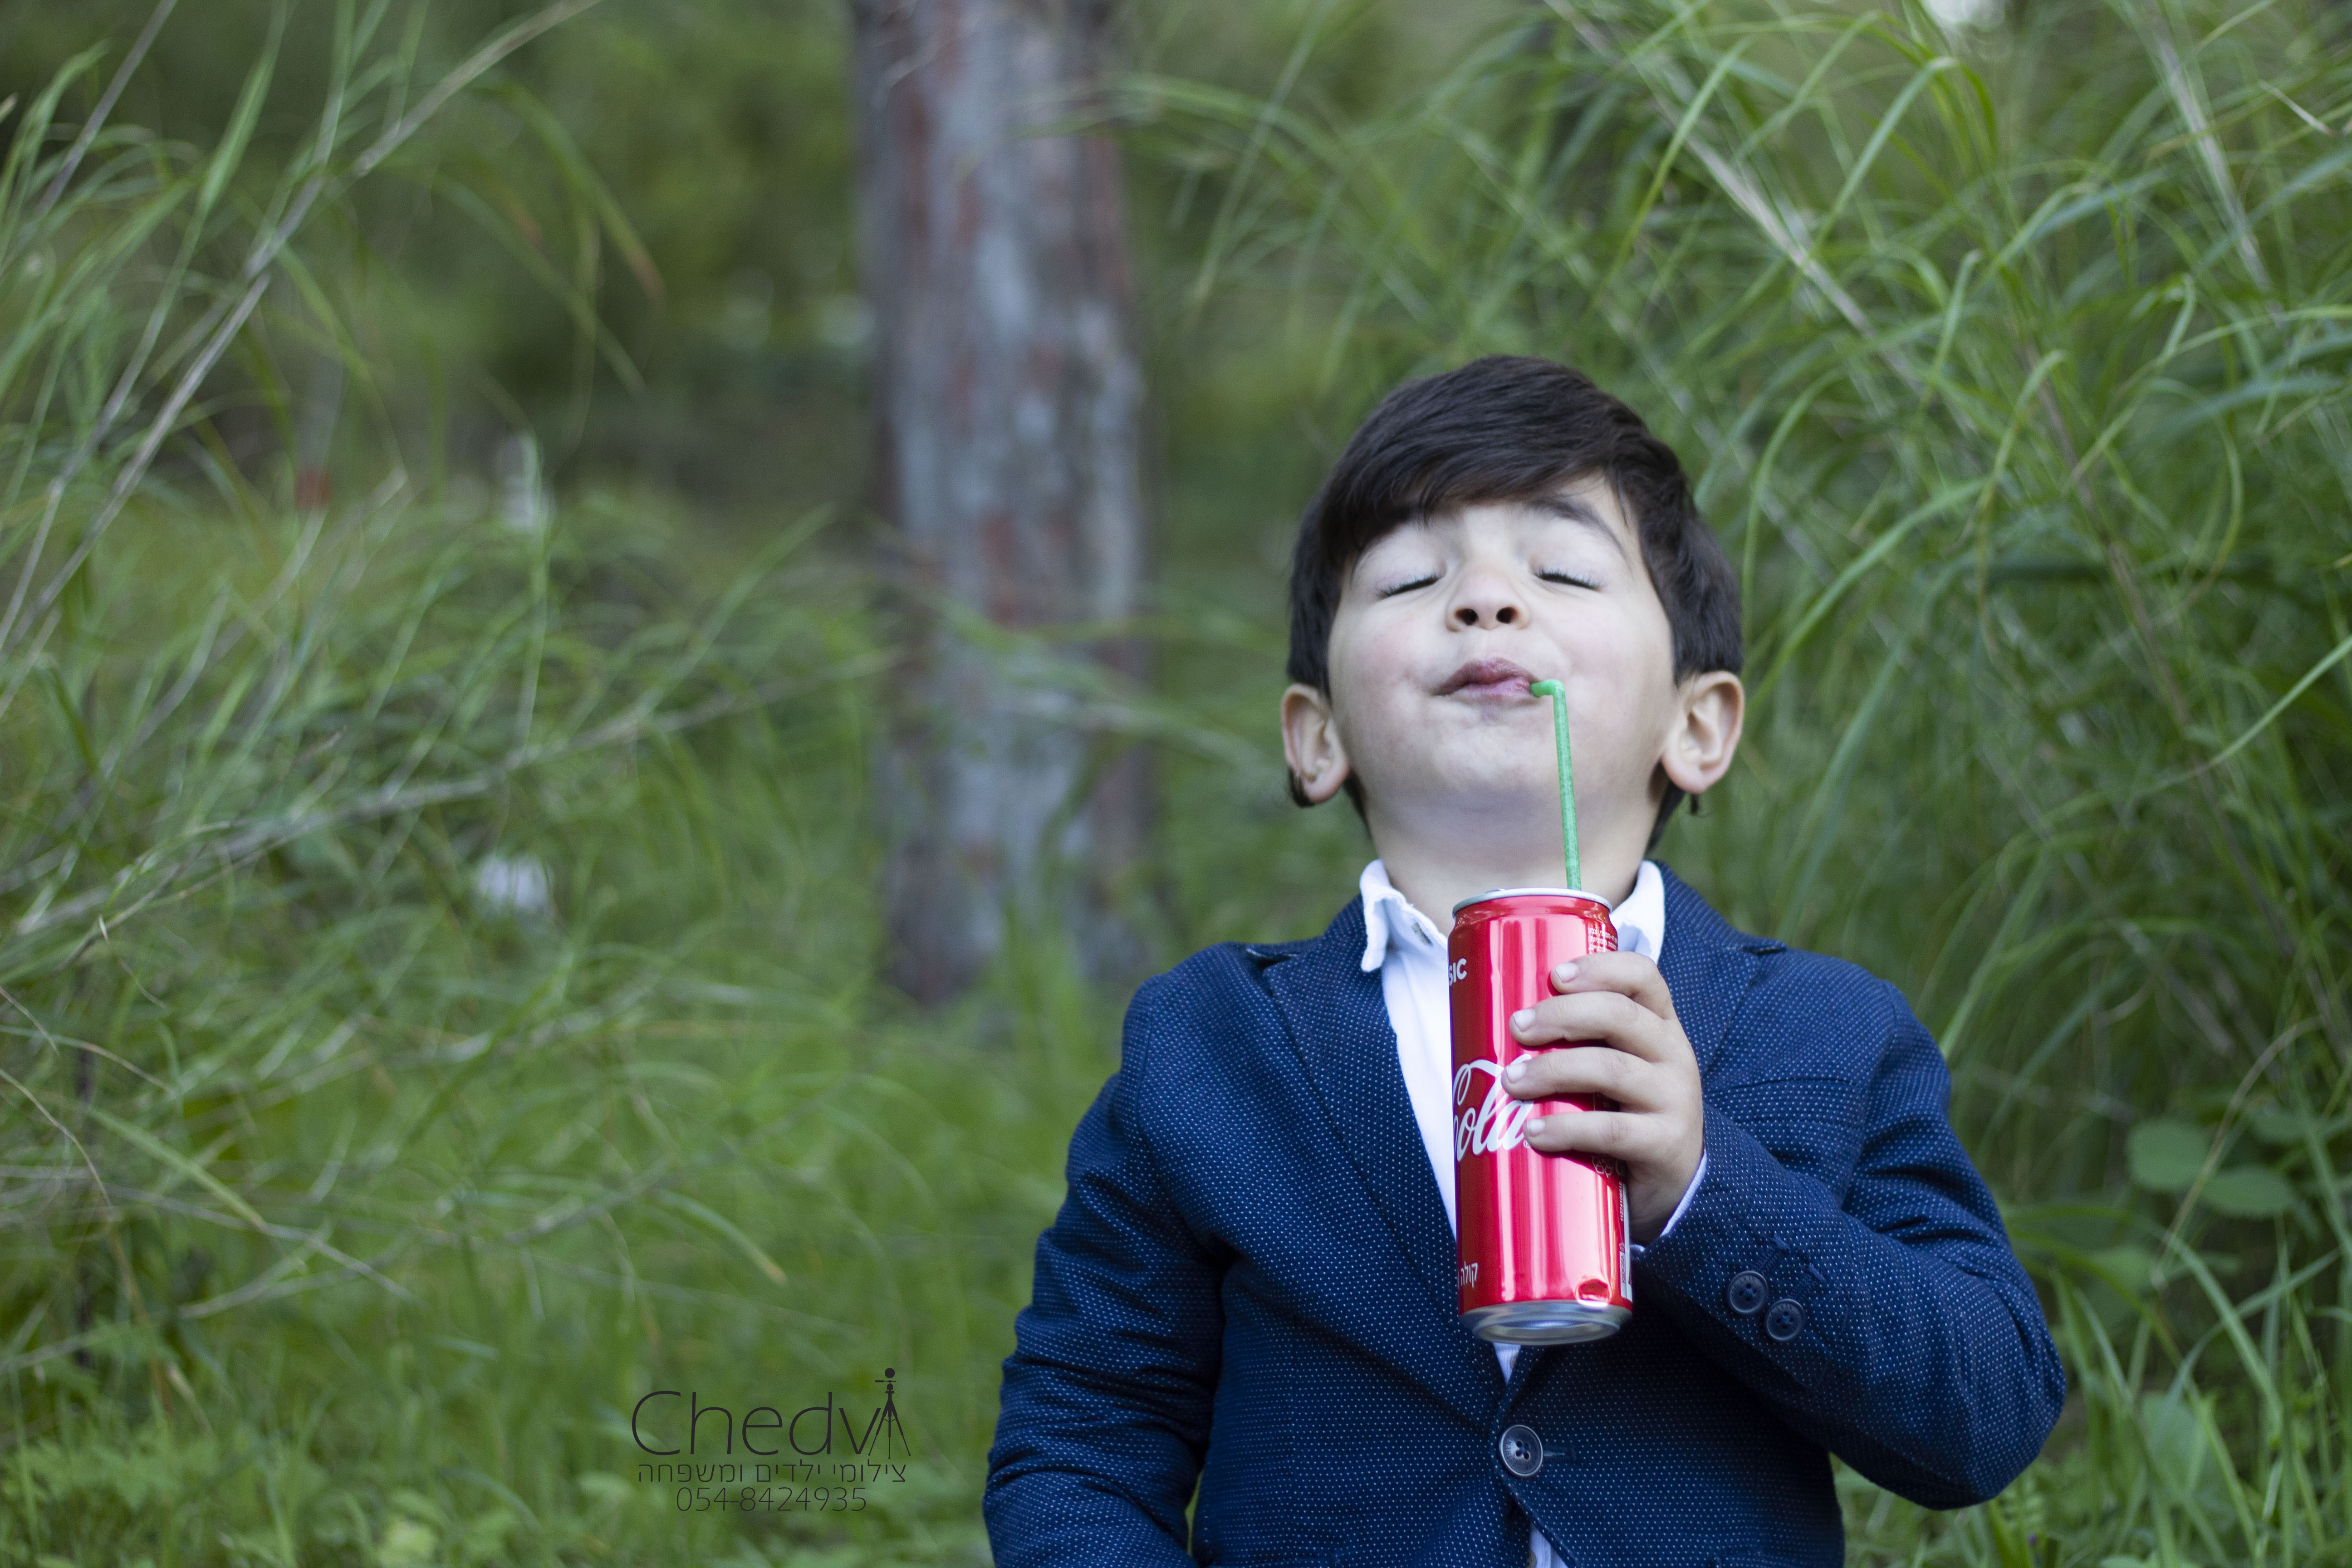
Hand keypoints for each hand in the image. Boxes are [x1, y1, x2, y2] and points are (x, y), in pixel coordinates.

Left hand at [1504, 951, 1702, 1242]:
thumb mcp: (1612, 1067)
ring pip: (1611, 1069)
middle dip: (1561, 1015)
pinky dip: (1568, 1128)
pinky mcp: (1666, 1145)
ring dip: (1553, 1070)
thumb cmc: (1624, 1112)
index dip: (1600, 968)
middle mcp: (1673, 1055)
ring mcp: (1674, 1100)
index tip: (1554, 975)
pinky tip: (1535, 1133)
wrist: (1672, 1185)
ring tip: (1512, 1082)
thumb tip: (1493, 1022)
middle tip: (1516, 1028)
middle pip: (1620, 1016)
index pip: (1643, 976)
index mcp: (1658, 1026)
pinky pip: (1613, 1130)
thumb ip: (1576, 1043)